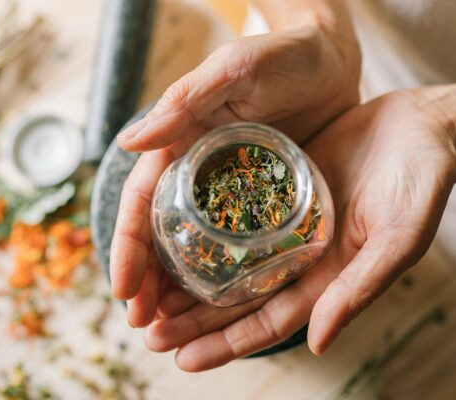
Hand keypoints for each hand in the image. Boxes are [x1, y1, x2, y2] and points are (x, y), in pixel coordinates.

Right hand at [110, 22, 360, 322]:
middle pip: (165, 235)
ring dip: (184, 289)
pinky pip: (244, 243)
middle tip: (146, 326)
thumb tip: (129, 143)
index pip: (143, 201)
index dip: (130, 247)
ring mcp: (235, 189)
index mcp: (182, 145)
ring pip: (200, 247)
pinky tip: (225, 304)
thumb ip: (186, 101)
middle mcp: (201, 173)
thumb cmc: (282, 55)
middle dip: (151, 281)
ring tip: (175, 331)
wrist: (331, 58)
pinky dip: (229, 275)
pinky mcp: (268, 197)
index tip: (124, 291)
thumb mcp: (233, 70)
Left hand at [142, 89, 455, 370]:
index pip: (269, 322)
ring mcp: (286, 221)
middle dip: (195, 319)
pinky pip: (234, 210)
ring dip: (191, 278)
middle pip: (239, 297)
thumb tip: (320, 342)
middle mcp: (300, 256)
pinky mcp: (278, 184)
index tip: (182, 358)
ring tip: (149, 293)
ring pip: (230, 259)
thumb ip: (360, 288)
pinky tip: (175, 230)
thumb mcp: (396, 238)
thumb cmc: (420, 185)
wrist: (423, 129)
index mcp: (327, 277)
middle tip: (150, 332)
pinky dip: (206, 226)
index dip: (227, 343)